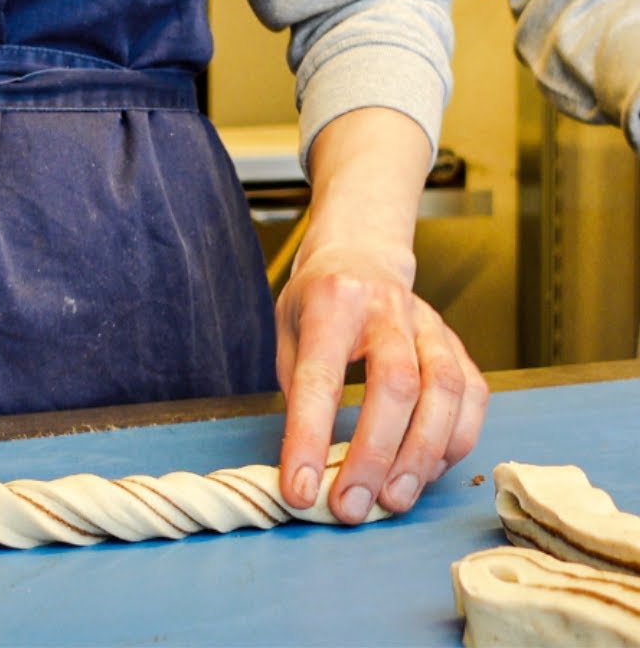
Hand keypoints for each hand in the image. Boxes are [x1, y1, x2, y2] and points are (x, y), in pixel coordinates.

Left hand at [275, 244, 487, 523]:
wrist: (362, 254)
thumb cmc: (316, 305)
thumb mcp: (288, 334)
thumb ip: (299, 392)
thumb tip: (311, 469)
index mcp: (332, 303)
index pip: (320, 378)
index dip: (310, 438)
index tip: (300, 490)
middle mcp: (387, 309)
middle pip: (396, 384)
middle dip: (375, 455)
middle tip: (354, 506)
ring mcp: (431, 324)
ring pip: (444, 391)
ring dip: (420, 456)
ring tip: (394, 500)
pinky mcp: (459, 343)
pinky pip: (472, 396)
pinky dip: (454, 441)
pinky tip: (429, 471)